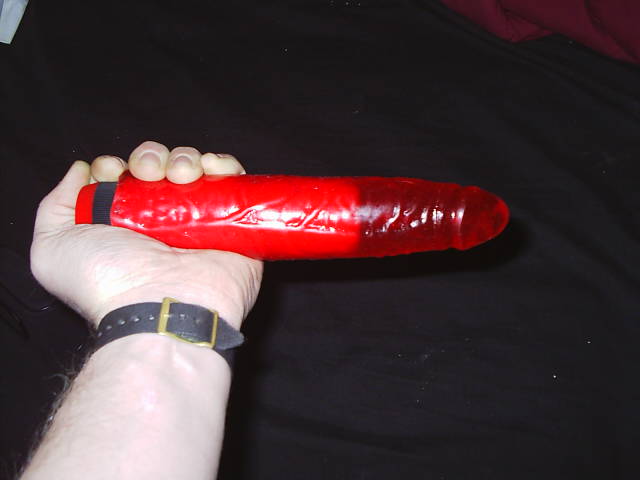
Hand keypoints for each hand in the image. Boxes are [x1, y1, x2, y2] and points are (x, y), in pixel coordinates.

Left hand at [30, 141, 262, 329]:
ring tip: (181, 176)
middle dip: (150, 157)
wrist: (160, 309)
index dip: (115, 165)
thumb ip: (55, 206)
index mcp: (122, 223)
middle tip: (148, 175)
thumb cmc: (106, 283)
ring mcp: (198, 220)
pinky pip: (233, 182)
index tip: (112, 172)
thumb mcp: (52, 250)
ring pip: (195, 167)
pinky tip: (211, 168)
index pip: (122, 176)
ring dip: (185, 158)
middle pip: (159, 165)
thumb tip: (81, 172)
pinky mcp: (233, 224)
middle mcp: (161, 220)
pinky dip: (225, 165)